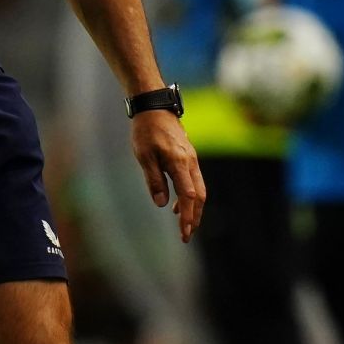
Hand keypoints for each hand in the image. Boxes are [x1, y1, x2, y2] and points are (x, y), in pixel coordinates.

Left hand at [131, 109, 205, 241]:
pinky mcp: (188, 156)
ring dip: (194, 208)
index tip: (185, 232)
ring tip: (185, 225)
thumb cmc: (146, 131)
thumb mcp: (144, 156)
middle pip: (199, 196)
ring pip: (199, 189)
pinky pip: (194, 180)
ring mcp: (191, 159)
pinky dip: (190, 196)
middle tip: (187, 236)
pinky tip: (178, 204)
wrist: (154, 108)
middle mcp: (190, 162)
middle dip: (195, 217)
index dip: (188, 216)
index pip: (188, 196)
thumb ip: (154, 180)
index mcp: (179, 163)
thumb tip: (161, 204)